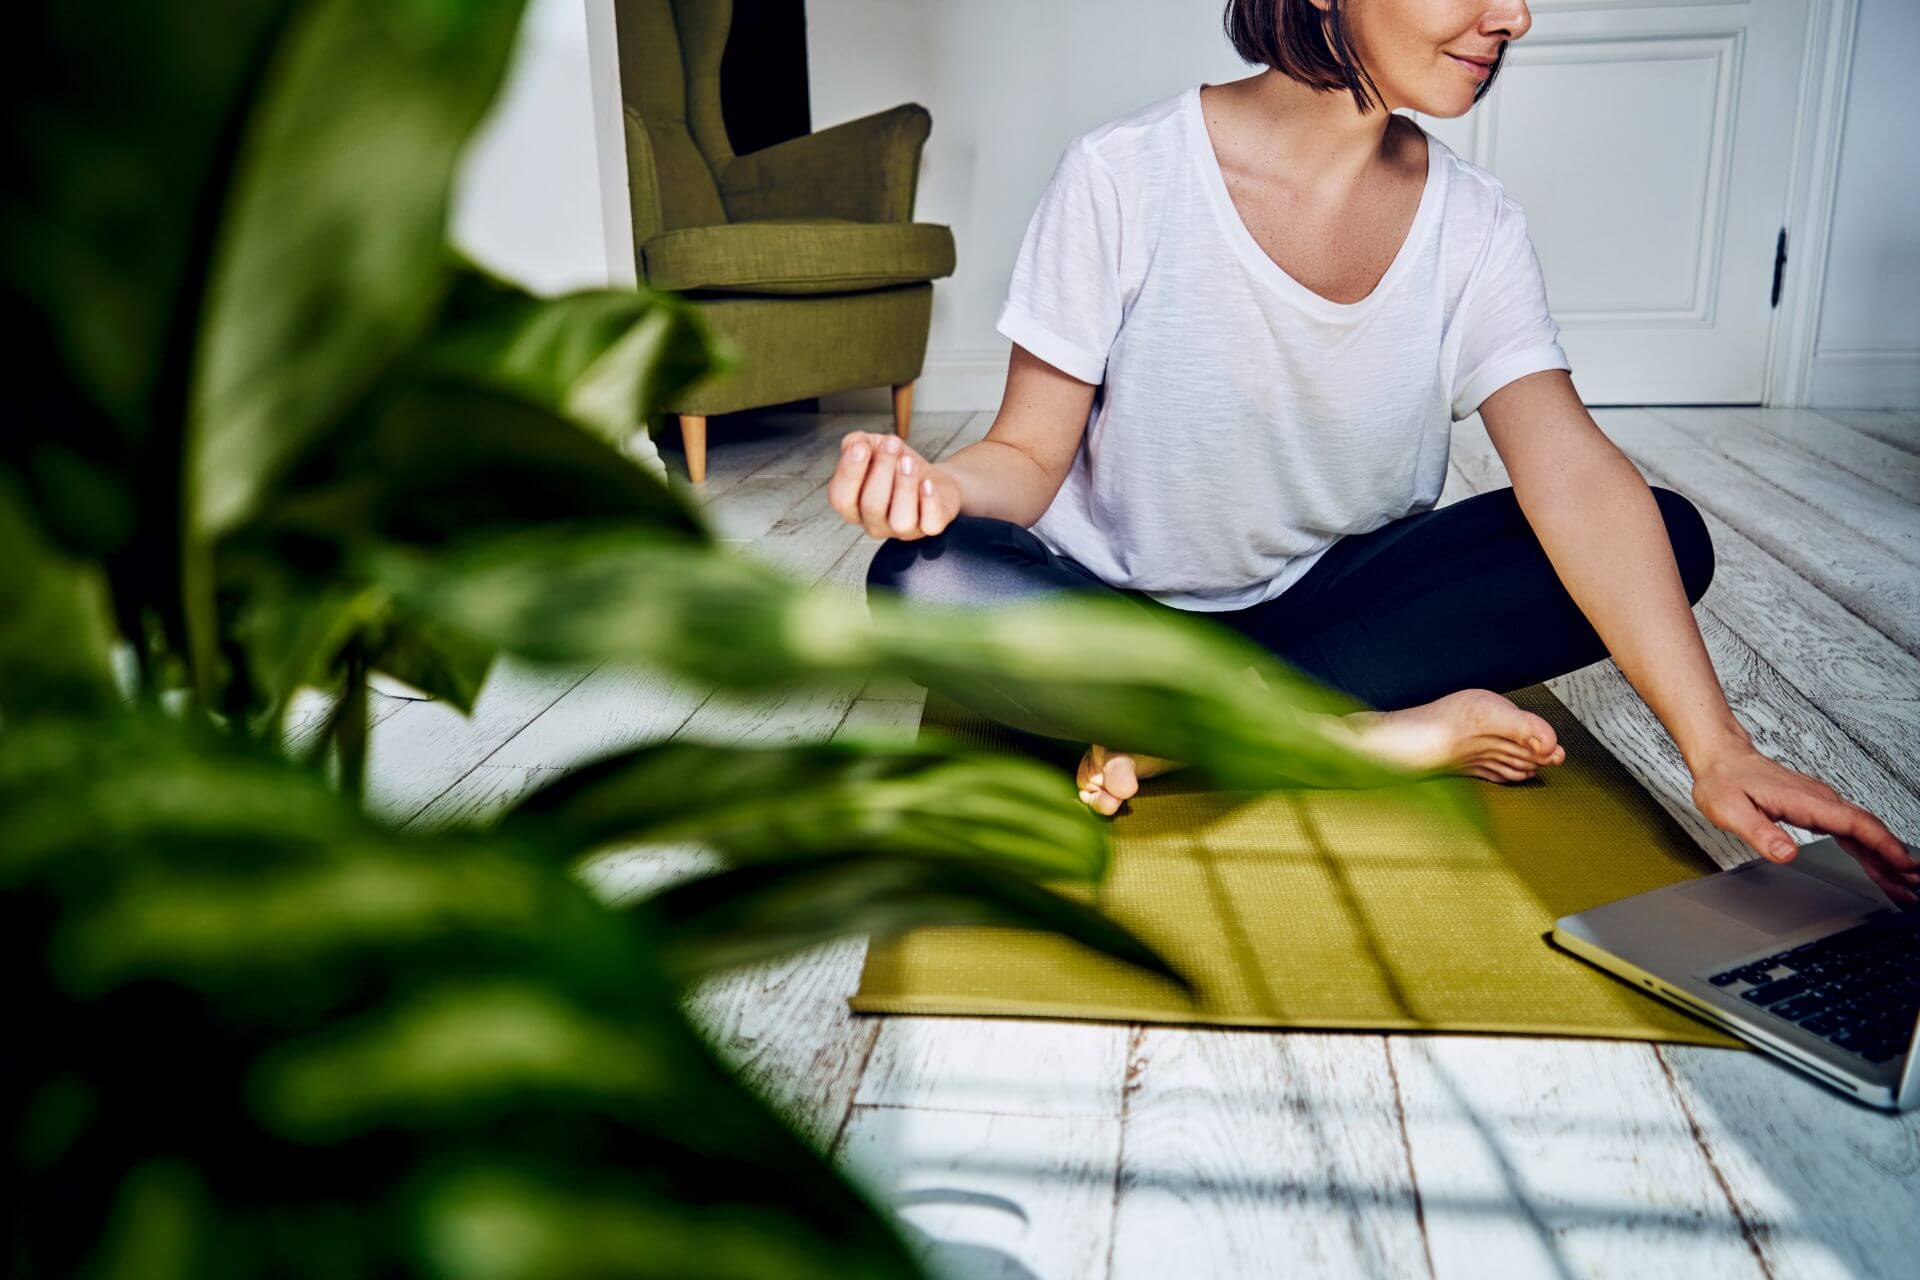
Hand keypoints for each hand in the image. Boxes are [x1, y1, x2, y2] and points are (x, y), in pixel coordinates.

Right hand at [827, 430, 960, 540]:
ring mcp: (902, 530)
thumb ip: (856, 443)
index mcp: (853, 506)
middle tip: (893, 444)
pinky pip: (930, 525)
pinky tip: (927, 482)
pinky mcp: (929, 528)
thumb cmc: (898, 465)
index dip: (849, 473)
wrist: (934, 479)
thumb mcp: (873, 447)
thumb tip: (856, 444)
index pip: (841, 498)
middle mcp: (874, 523)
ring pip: (901, 521)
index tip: (861, 447)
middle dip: (882, 470)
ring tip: (908, 461)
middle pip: (872, 506)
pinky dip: (929, 502)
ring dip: (904, 486)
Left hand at [1690, 746, 1916, 904]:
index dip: (1882, 845)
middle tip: (1912, 887)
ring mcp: (1821, 804)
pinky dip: (1868, 849)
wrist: (1722, 759)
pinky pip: (1850, 831)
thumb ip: (1760, 832)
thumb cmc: (1724, 781)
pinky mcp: (1817, 809)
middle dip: (1893, 858)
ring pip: (1862, 832)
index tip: (1903, 864)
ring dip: (1885, 857)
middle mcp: (1820, 800)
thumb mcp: (1731, 810)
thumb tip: (1786, 854)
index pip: (1853, 824)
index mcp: (1805, 801)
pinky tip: (1879, 864)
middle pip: (1867, 830)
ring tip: (1904, 885)